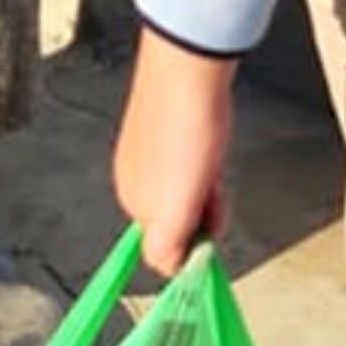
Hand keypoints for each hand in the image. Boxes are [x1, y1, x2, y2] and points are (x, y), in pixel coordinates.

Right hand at [112, 30, 241, 274]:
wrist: (189, 73)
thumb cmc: (186, 135)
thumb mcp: (177, 208)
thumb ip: (168, 247)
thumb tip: (171, 272)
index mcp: (133, 203)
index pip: (166, 247)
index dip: (196, 240)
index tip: (209, 220)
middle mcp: (134, 182)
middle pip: (178, 221)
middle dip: (203, 214)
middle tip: (213, 188)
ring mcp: (148, 156)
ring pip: (187, 193)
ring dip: (207, 189)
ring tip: (212, 164)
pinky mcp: (165, 134)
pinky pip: (191, 165)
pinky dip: (206, 164)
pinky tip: (210, 147)